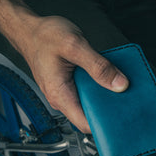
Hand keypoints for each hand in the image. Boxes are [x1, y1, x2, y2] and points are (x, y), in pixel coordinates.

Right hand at [22, 16, 128, 132]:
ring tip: (118, 86)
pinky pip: (86, 92)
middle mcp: (61, 97)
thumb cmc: (44, 37)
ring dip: (104, 96)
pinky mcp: (68, 85)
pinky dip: (98, 87)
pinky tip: (107, 78)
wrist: (30, 30)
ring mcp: (64, 92)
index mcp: (60, 94)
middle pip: (89, 115)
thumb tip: (119, 84)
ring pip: (89, 103)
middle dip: (108, 109)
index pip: (85, 124)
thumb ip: (98, 66)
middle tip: (126, 99)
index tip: (120, 120)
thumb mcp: (75, 46)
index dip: (104, 125)